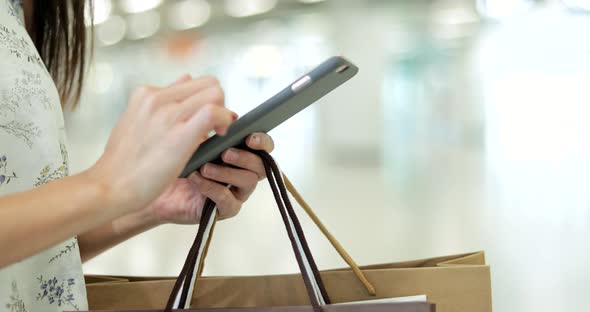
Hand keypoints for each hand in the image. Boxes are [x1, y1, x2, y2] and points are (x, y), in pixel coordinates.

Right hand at [89, 75, 236, 212]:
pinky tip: (218, 136)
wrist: (110, 185)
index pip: (194, 82)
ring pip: (215, 93)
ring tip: (216, 133)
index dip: (207, 98)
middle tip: (215, 126)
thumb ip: (163, 100)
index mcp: (146, 93)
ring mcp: (167, 114)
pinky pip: (213, 113)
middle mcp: (157, 98)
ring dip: (224, 113)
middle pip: (209, 83)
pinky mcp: (179, 134)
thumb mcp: (137, 120)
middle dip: (220, 103)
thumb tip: (187, 78)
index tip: (208, 118)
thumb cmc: (124, 162)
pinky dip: (223, 121)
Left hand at [146, 132, 274, 223]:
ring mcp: (236, 191)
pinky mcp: (224, 209)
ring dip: (227, 172)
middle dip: (245, 157)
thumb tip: (230, 115)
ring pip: (248, 181)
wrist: (156, 186)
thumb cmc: (177, 161)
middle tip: (226, 153)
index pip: (263, 145)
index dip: (262, 141)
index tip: (250, 138)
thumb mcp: (194, 137)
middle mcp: (242, 170)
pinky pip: (228, 201)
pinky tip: (197, 179)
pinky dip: (213, 188)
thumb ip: (213, 125)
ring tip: (205, 167)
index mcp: (240, 151)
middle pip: (261, 165)